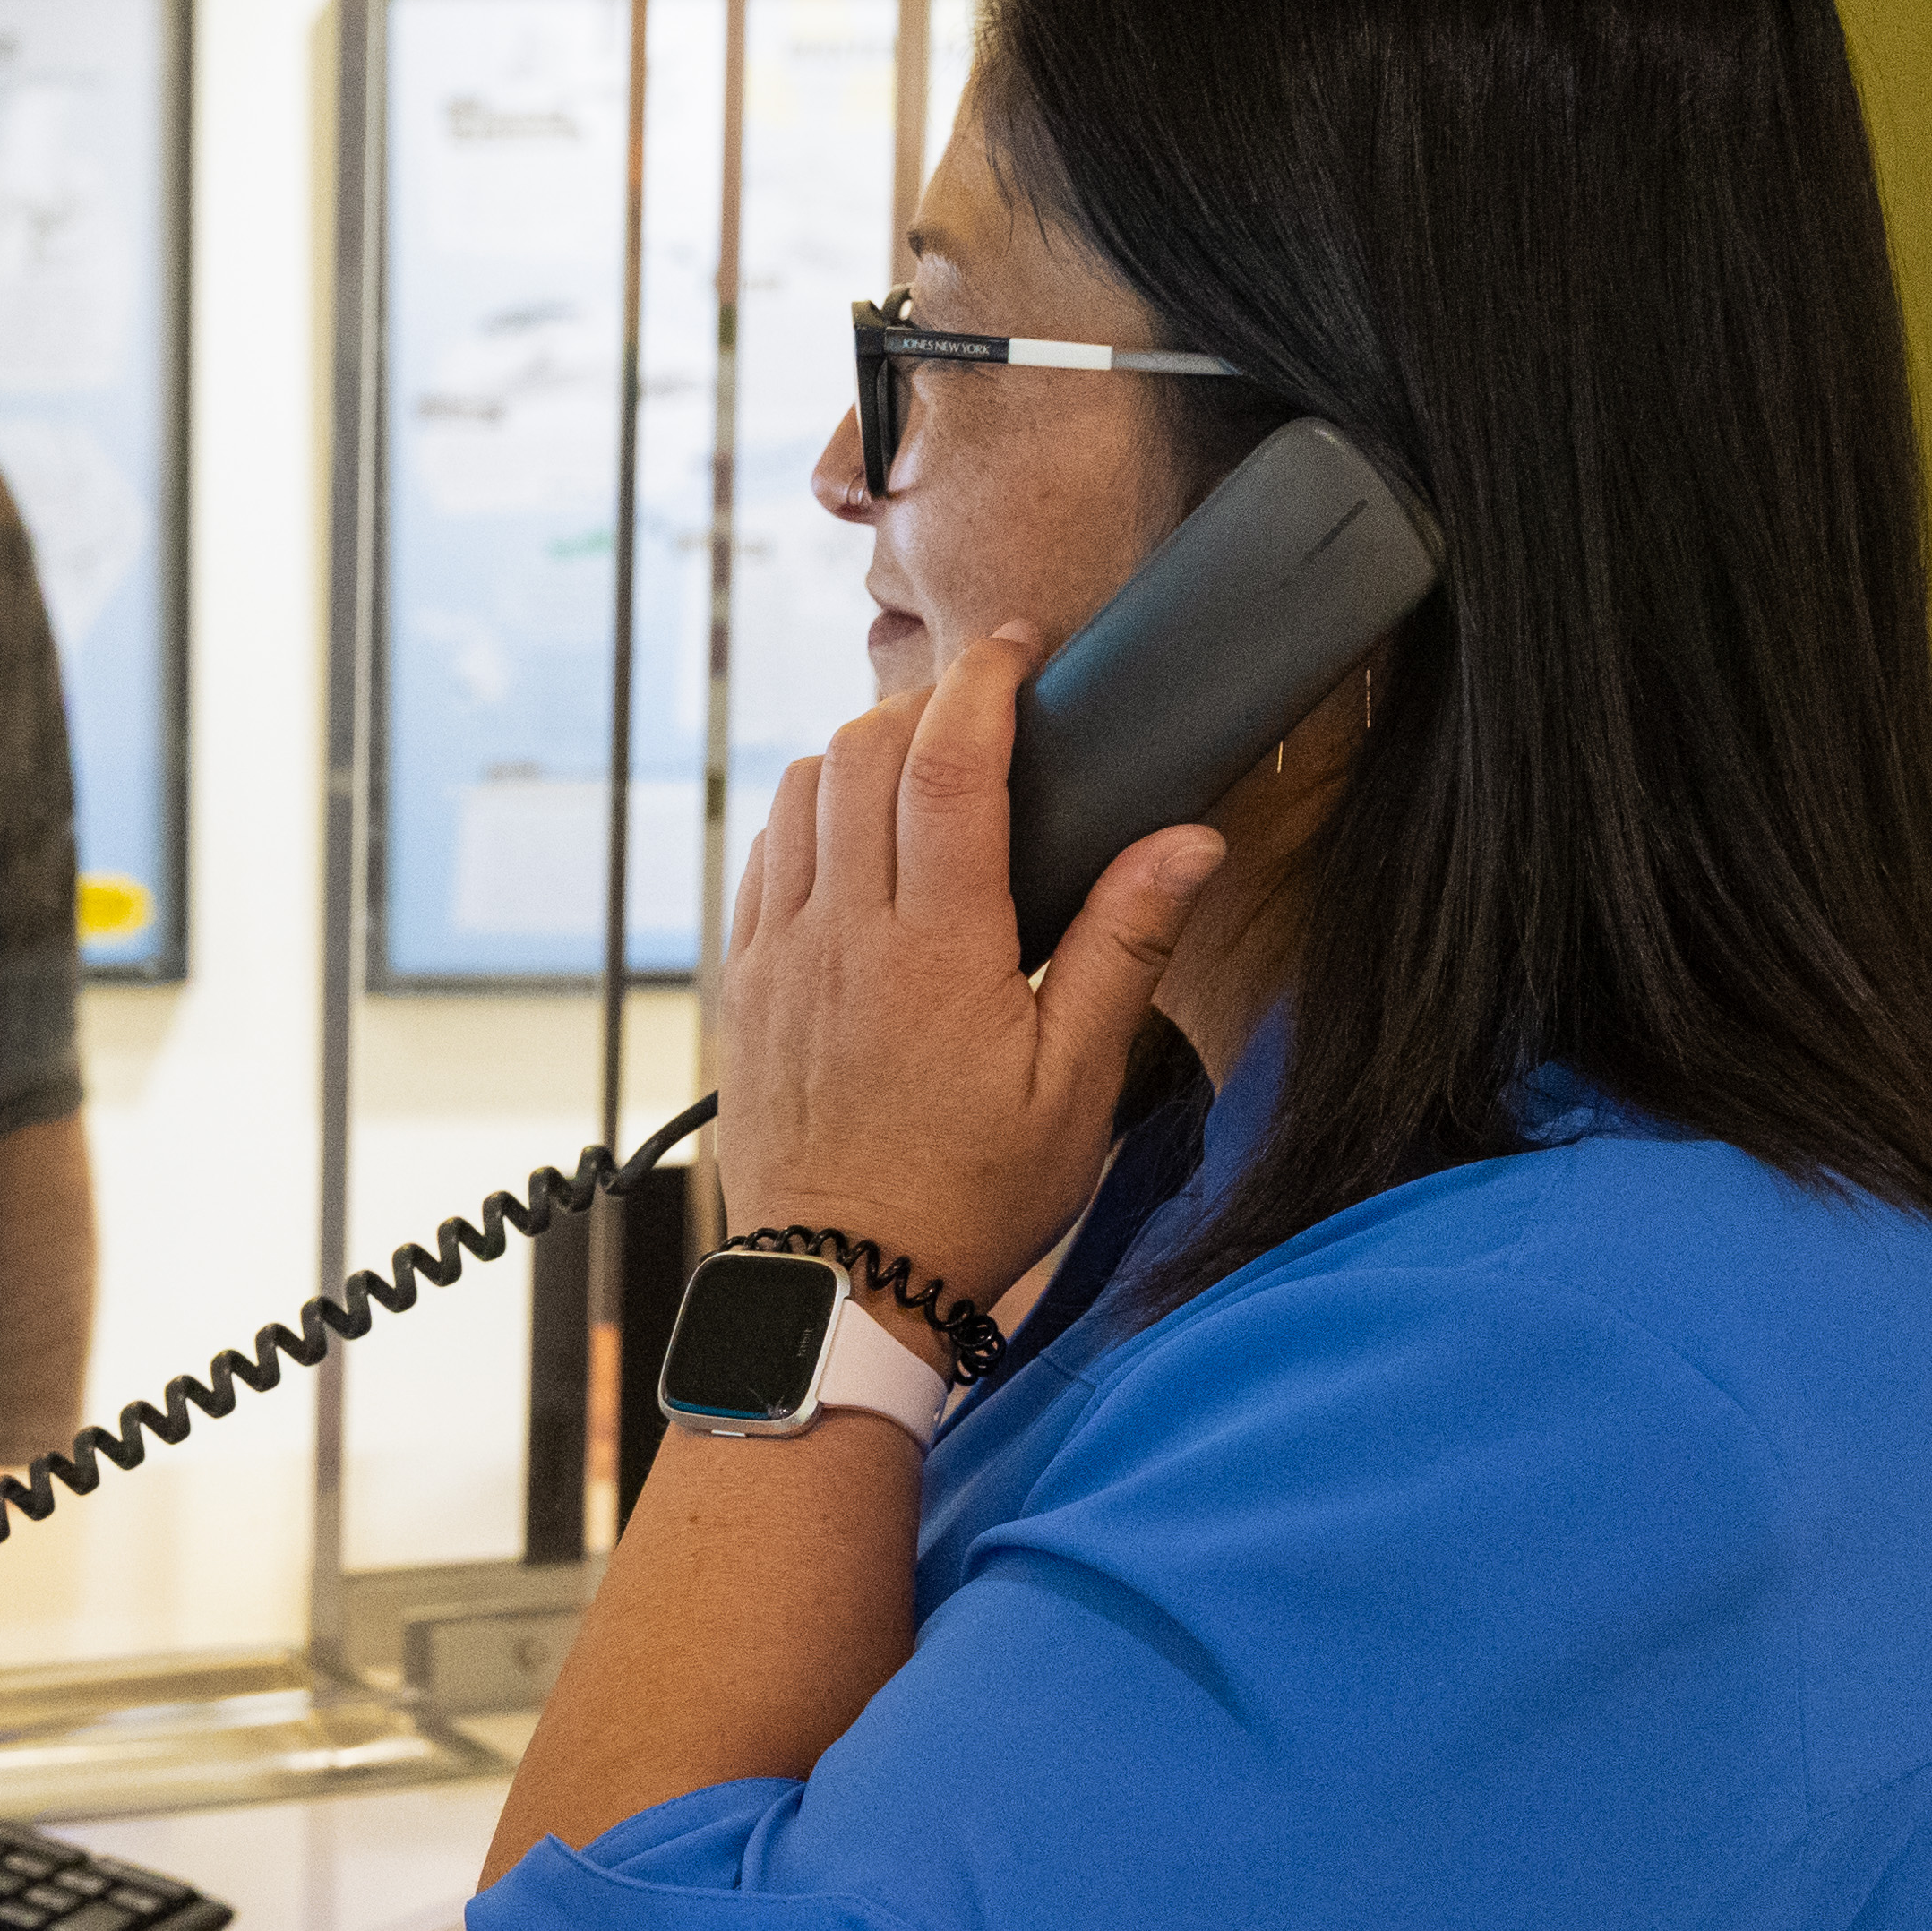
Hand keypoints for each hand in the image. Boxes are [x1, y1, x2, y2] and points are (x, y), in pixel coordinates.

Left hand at [709, 627, 1223, 1337]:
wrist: (845, 1282)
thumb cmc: (973, 1195)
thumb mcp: (1078, 1084)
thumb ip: (1126, 947)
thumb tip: (1188, 842)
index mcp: (937, 946)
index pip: (948, 761)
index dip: (982, 680)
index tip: (1017, 648)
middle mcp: (843, 931)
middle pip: (866, 752)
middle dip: (925, 703)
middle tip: (984, 709)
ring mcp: (779, 952)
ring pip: (802, 792)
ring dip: (861, 756)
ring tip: (922, 773)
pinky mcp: (743, 981)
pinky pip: (764, 856)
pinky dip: (809, 818)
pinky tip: (854, 843)